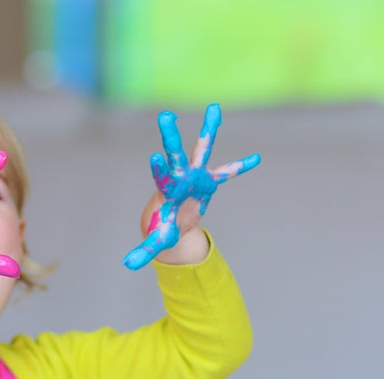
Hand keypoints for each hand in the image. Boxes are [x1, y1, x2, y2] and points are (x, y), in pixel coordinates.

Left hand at [123, 103, 260, 269]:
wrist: (173, 219)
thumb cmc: (163, 226)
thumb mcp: (157, 239)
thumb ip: (144, 250)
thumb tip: (127, 266)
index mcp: (166, 189)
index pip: (161, 176)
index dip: (159, 168)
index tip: (155, 157)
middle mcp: (180, 176)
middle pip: (175, 154)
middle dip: (170, 137)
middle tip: (164, 116)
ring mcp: (196, 176)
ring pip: (202, 149)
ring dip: (209, 130)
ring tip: (214, 108)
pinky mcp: (209, 181)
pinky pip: (227, 173)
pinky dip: (240, 168)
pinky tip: (256, 159)